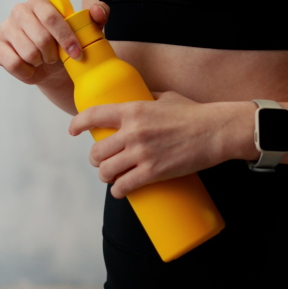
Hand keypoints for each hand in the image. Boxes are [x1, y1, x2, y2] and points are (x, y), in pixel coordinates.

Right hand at [0, 0, 109, 85]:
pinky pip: (13, 63)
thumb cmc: (68, 43)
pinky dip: (27, 71)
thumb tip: (97, 11)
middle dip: (53, 53)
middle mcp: (19, 11)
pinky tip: (32, 68)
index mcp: (40, 2)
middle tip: (57, 56)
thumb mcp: (88, 30)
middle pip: (40, 37)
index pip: (51, 17)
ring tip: (44, 59)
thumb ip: (99, 15)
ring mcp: (5, 28)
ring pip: (28, 53)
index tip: (77, 53)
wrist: (53, 66)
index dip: (65, 37)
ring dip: (41, 62)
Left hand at [68, 90, 226, 197]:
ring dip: (105, 176)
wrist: (215, 131)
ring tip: (111, 176)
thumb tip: (137, 99)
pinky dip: (118, 191)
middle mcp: (132, 132)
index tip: (73, 130)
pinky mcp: (153, 172)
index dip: (78, 124)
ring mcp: (141, 153)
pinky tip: (120, 190)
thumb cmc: (193, 113)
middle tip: (102, 161)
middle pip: (97, 151)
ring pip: (107, 171)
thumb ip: (147, 99)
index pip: (94, 115)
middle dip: (96, 159)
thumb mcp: (165, 97)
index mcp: (133, 110)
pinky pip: (124, 186)